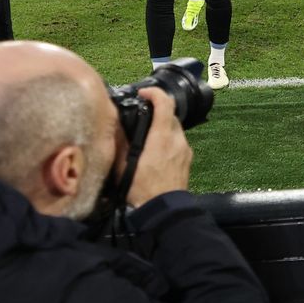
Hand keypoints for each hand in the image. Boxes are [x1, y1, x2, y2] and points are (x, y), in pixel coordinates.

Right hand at [125, 87, 192, 206]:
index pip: (165, 103)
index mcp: (162, 136)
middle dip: (157, 110)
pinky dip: (168, 138)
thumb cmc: (142, 188)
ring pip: (175, 128)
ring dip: (163, 125)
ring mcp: (185, 149)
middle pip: (171, 114)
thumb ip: (121, 142)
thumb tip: (116, 124)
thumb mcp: (124, 165)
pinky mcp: (188, 159)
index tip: (143, 93)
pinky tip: (156, 150)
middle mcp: (177, 139)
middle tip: (142, 114)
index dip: (154, 93)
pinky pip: (178, 141)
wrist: (164, 209)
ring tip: (147, 134)